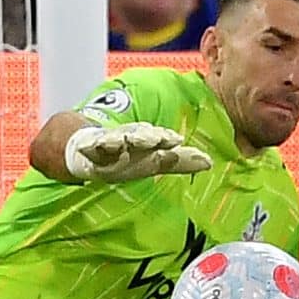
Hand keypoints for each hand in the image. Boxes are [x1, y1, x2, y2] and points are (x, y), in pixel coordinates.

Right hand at [64, 123, 211, 183]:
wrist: (90, 151)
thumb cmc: (127, 157)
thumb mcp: (154, 162)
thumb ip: (179, 162)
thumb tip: (209, 162)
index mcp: (144, 141)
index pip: (157, 138)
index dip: (165, 138)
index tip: (176, 139)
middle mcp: (127, 138)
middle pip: (137, 135)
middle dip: (145, 136)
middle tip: (156, 139)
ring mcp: (107, 142)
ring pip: (114, 138)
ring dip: (118, 139)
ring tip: (123, 142)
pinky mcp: (88, 149)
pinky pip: (91, 147)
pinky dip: (94, 145)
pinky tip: (98, 145)